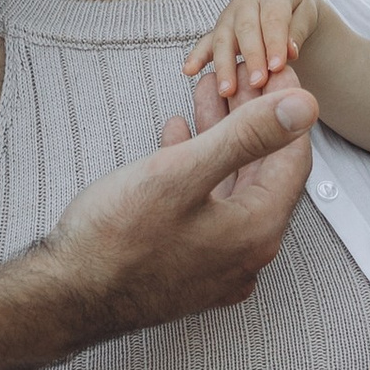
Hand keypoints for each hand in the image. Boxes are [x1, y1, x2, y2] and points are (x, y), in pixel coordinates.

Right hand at [44, 66, 317, 337]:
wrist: (65, 296)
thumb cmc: (115, 241)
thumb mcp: (182, 173)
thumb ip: (247, 137)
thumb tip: (303, 107)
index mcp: (256, 230)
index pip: (293, 157)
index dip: (286, 108)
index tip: (274, 72)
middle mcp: (247, 253)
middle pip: (263, 171)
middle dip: (249, 118)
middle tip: (237, 79)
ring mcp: (219, 265)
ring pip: (233, 187)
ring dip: (222, 139)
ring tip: (206, 96)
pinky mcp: (190, 268)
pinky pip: (210, 209)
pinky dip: (201, 170)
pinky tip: (178, 140)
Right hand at [183, 0, 321, 105]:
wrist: (283, 2)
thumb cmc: (297, 12)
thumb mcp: (306, 15)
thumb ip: (297, 33)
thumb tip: (290, 52)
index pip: (273, 19)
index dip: (274, 42)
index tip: (277, 67)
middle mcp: (247, 3)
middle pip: (246, 29)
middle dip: (251, 57)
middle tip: (257, 82)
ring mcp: (228, 17)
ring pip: (223, 39)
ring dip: (224, 65)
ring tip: (227, 91)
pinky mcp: (218, 30)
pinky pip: (205, 43)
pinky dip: (196, 57)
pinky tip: (188, 71)